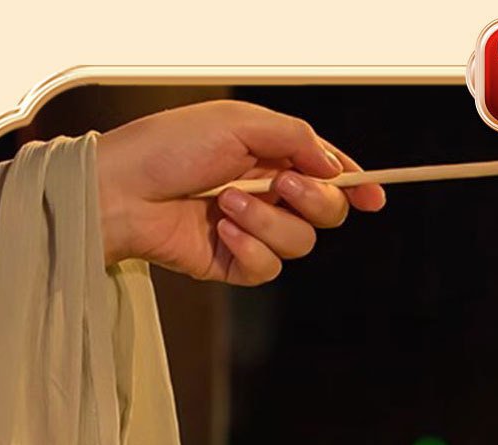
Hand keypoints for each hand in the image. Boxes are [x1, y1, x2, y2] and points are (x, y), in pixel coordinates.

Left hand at [94, 99, 385, 284]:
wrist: (122, 191)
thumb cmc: (167, 148)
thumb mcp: (238, 122)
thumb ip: (294, 139)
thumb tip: (334, 166)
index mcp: (270, 154)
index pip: (327, 172)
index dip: (355, 185)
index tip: (374, 196)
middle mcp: (266, 194)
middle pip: (326, 212)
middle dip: (314, 201)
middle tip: (283, 186)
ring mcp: (252, 231)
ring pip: (300, 243)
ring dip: (268, 222)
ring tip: (227, 203)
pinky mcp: (235, 264)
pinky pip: (269, 268)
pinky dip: (249, 248)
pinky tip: (220, 229)